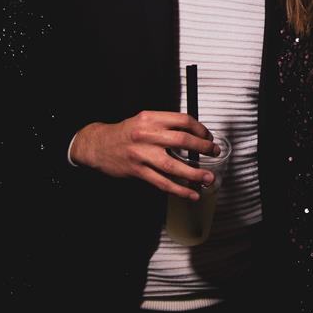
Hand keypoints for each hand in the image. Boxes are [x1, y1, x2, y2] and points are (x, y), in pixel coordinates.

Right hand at [70, 111, 220, 199]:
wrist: (97, 145)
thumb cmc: (124, 133)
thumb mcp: (143, 120)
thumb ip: (164, 124)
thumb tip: (192, 133)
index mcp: (151, 118)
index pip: (182, 120)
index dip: (199, 129)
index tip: (207, 136)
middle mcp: (147, 134)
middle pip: (182, 140)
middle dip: (203, 147)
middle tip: (214, 152)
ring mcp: (142, 154)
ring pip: (174, 165)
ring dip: (194, 173)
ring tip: (208, 178)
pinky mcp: (137, 171)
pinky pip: (162, 182)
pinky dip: (178, 189)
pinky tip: (190, 193)